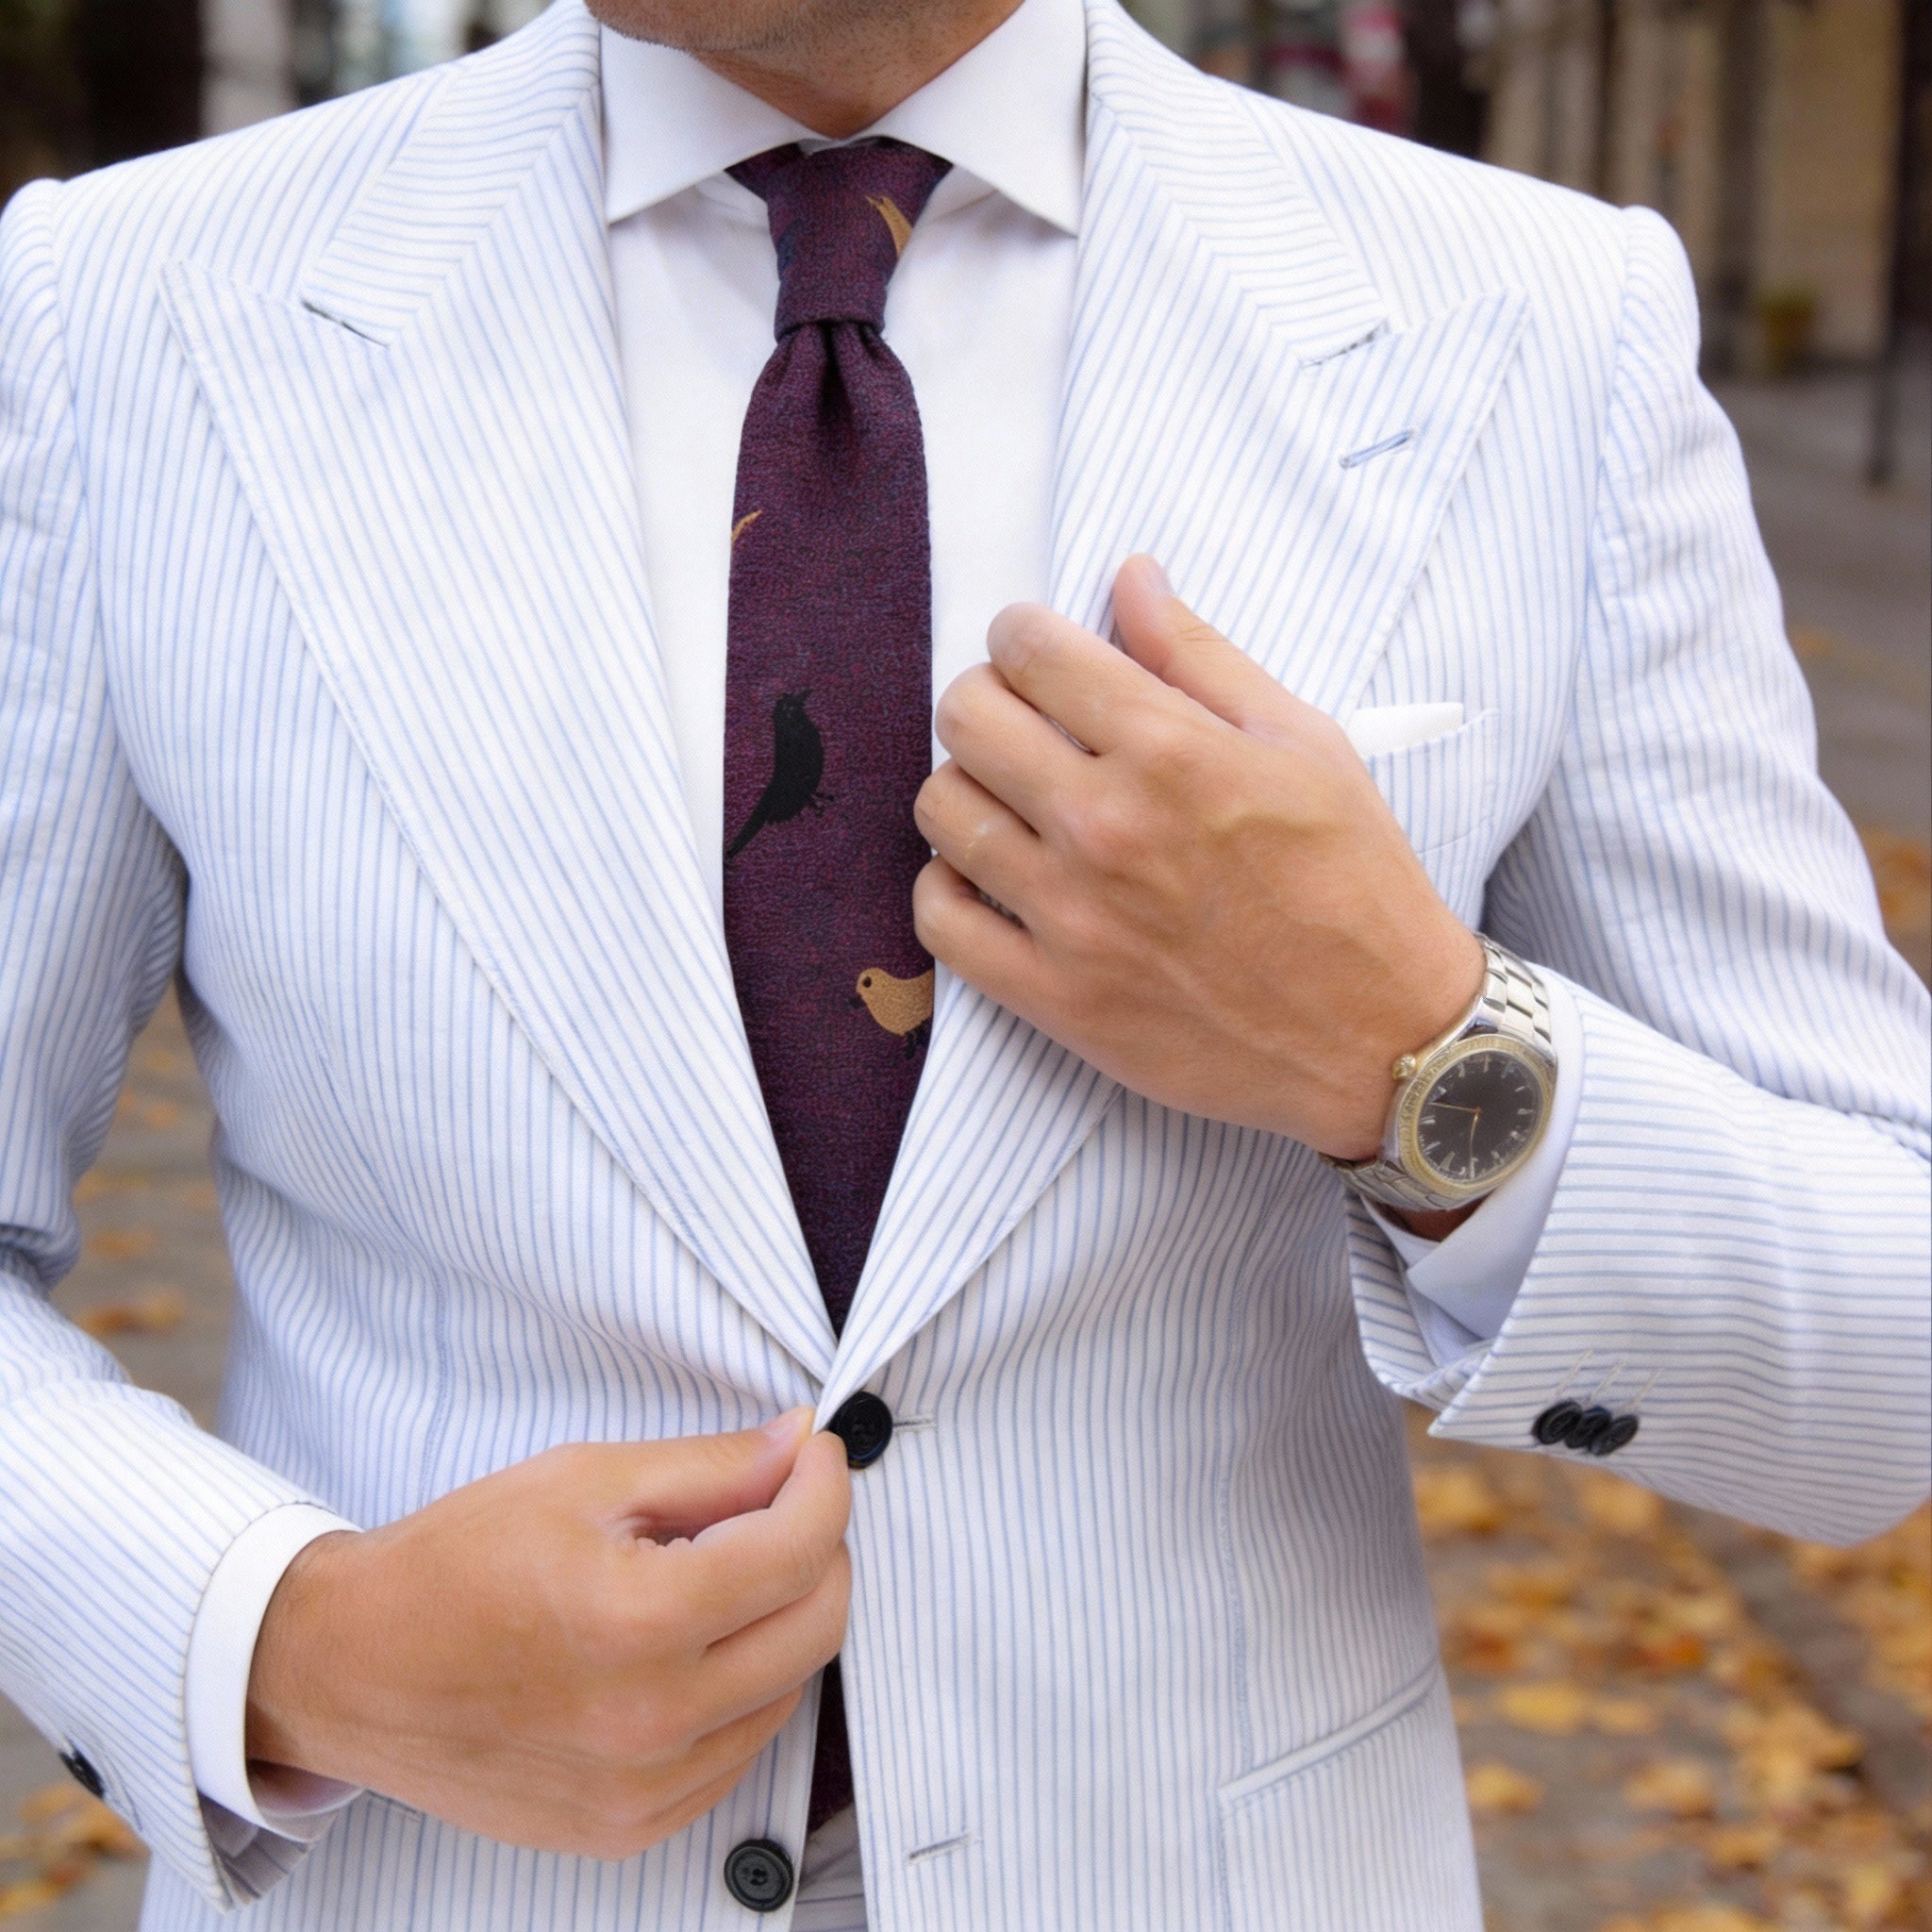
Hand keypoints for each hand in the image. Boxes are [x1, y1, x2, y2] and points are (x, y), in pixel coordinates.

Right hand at [246, 1411, 850, 1859]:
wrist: (351, 1669)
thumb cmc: (454, 1563)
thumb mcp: (582, 1479)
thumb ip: (709, 1467)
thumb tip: (798, 1447)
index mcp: (636, 1621)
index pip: (799, 1551)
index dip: (824, 1485)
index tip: (813, 1454)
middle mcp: (650, 1721)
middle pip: (817, 1626)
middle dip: (821, 1547)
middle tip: (782, 1501)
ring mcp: (642, 1790)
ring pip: (789, 1691)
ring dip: (784, 1619)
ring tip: (722, 1571)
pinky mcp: (629, 1827)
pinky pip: (738, 1751)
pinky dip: (744, 1688)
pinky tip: (694, 1643)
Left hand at [913, 555, 1483, 1161]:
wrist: (1382, 1036)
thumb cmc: (1354, 883)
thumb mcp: (1304, 743)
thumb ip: (1201, 656)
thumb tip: (1131, 576)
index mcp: (1169, 751)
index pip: (1030, 651)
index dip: (1022, 634)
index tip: (1038, 651)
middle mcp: (1106, 826)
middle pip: (966, 718)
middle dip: (986, 699)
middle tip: (1023, 721)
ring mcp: (1072, 917)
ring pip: (942, 810)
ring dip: (966, 788)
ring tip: (1011, 800)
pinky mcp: (1055, 997)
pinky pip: (940, 920)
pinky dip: (949, 887)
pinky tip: (991, 876)